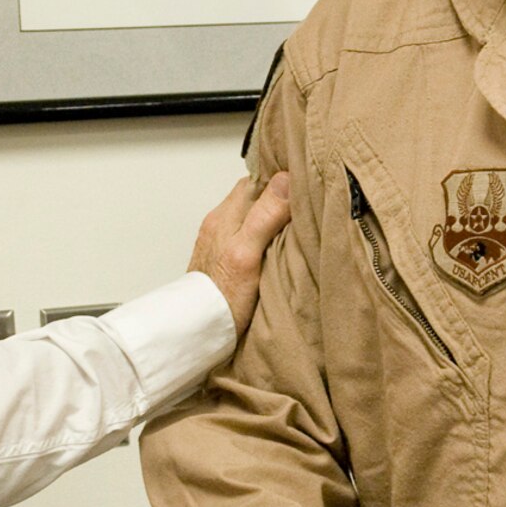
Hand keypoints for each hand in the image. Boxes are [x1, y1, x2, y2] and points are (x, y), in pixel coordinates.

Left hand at [189, 173, 291, 333]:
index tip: (305, 178)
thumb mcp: (247, 253)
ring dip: (272, 214)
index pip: (256, 180)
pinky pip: (247, 233)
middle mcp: (220, 223)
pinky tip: (277, 243)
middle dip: (278, 194)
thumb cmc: (223, 296)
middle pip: (254, 194)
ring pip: (251, 213)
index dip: (281, 177)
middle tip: (307, 198)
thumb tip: (286, 179)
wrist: (198, 329)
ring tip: (296, 219)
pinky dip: (264, 232)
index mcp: (225, 216)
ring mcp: (220, 240)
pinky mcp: (224, 258)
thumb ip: (264, 216)